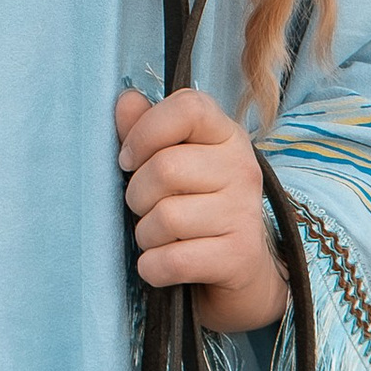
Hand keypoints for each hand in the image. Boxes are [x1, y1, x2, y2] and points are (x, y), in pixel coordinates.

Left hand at [115, 86, 288, 334]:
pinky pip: (174, 260)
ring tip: (157, 237)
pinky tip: (159, 264)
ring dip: (145, 235)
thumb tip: (126, 99)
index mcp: (226, 135)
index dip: (146, 130)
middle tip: (143, 207)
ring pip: (166, 218)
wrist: (243, 271)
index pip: (188, 108)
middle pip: (166, 168)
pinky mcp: (239, 256)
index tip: (129, 159)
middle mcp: (242, 168)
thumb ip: (147, 129)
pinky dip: (153, 267)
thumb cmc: (197, 207)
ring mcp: (244, 213)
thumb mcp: (175, 161)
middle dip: (137, 195)